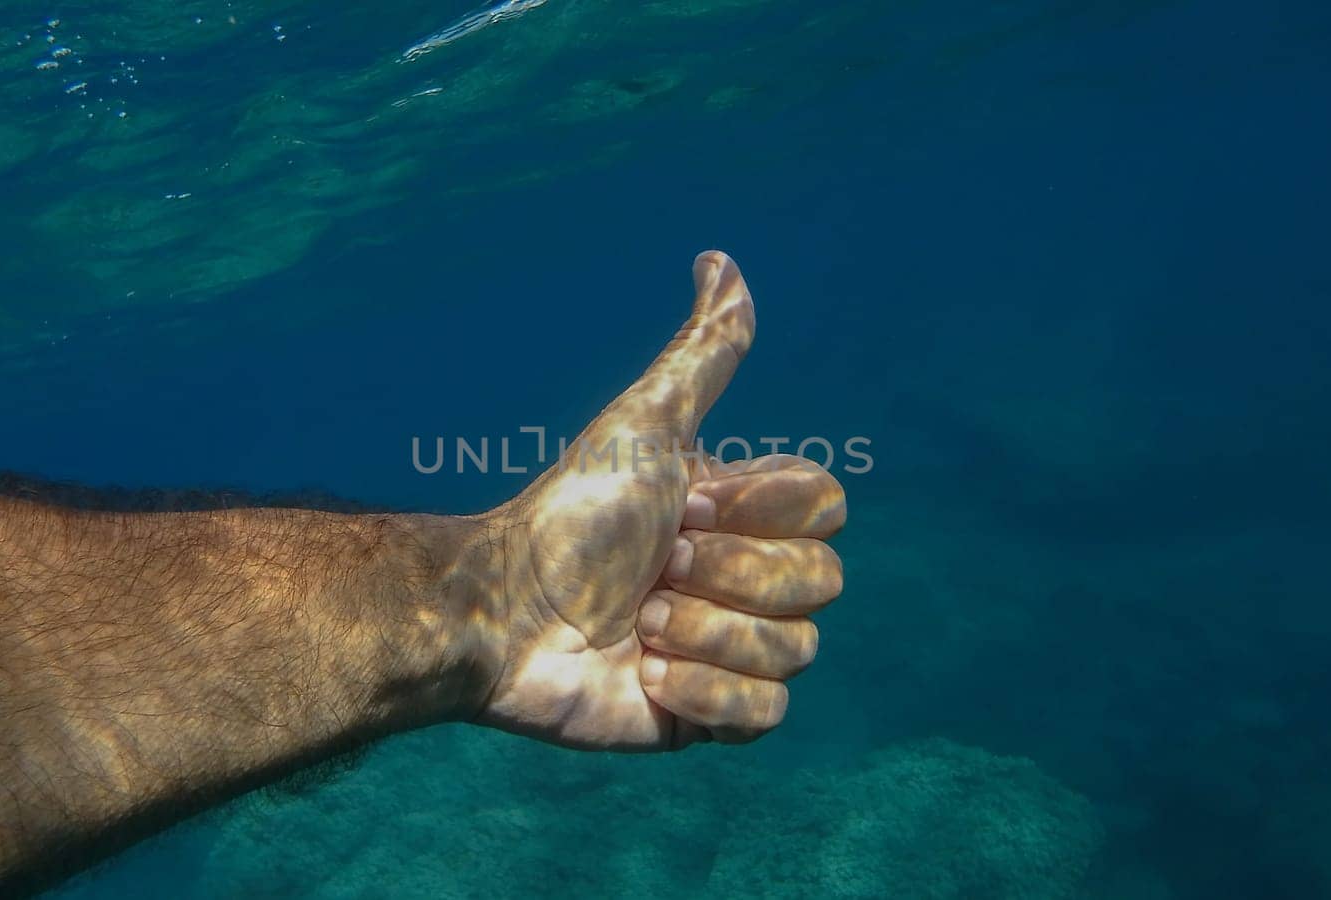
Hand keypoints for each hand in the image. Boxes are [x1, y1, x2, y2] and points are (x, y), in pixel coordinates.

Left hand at [474, 251, 845, 749]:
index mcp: (747, 515)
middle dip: (727, 573)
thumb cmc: (569, 514)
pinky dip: (704, 695)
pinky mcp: (713, 719)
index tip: (683, 505)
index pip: (829, 510)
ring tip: (637, 621)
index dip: (760, 512)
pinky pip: (766, 718)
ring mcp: (735, 653)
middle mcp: (751, 581)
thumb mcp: (644, 424)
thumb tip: (721, 258)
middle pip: (820, 583)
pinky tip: (644, 674)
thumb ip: (703, 353)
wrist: (502, 613)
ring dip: (705, 632)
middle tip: (652, 568)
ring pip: (796, 651)